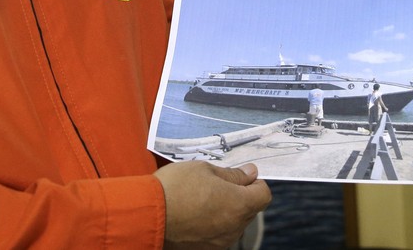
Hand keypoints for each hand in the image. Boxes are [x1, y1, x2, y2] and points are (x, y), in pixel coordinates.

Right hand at [155, 161, 270, 249]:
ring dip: (225, 212)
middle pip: (249, 210)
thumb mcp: (205, 170)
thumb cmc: (176, 188)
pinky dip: (212, 225)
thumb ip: (233, 174)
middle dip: (239, 196)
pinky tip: (194, 215)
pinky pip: (218, 235)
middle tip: (216, 184)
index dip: (255, 183)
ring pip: (233, 223)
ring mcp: (221, 242)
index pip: (264, 195)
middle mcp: (235, 227)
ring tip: (201, 200)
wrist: (148, 215)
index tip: (243, 176)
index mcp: (239, 204)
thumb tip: (251, 173)